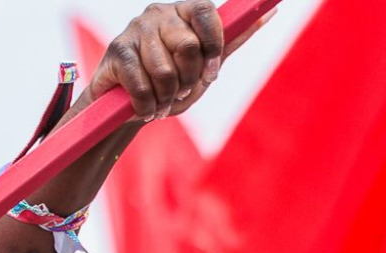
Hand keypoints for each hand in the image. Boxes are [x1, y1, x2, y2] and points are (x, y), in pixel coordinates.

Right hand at [90, 2, 233, 121]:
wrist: (129, 106)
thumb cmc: (171, 84)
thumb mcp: (205, 66)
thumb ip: (230, 42)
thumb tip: (269, 12)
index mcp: (183, 12)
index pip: (206, 12)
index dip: (212, 46)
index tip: (210, 74)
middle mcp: (158, 13)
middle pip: (188, 46)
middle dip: (188, 80)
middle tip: (179, 90)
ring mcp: (135, 29)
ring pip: (165, 71)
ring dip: (166, 98)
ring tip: (160, 101)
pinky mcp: (116, 51)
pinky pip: (142, 86)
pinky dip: (147, 106)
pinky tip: (144, 107)